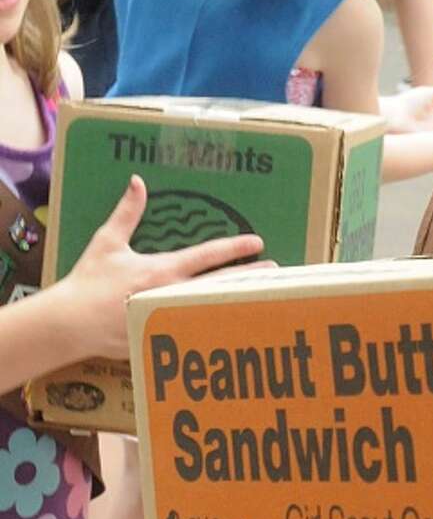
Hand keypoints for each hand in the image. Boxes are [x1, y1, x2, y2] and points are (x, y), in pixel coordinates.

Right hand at [55, 175, 263, 358]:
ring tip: (263, 297)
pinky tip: (235, 328)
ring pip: (214, 309)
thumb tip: (137, 182)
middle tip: (275, 270)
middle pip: (222, 284)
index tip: (257, 242)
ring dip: (238, 301)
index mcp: (164, 269)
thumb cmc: (89, 281)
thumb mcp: (108, 241)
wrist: (71, 322)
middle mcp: (173, 293)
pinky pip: (194, 332)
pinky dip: (215, 328)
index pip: (209, 256)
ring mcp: (170, 318)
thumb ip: (128, 212)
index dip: (235, 248)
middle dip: (250, 276)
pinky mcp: (163, 336)